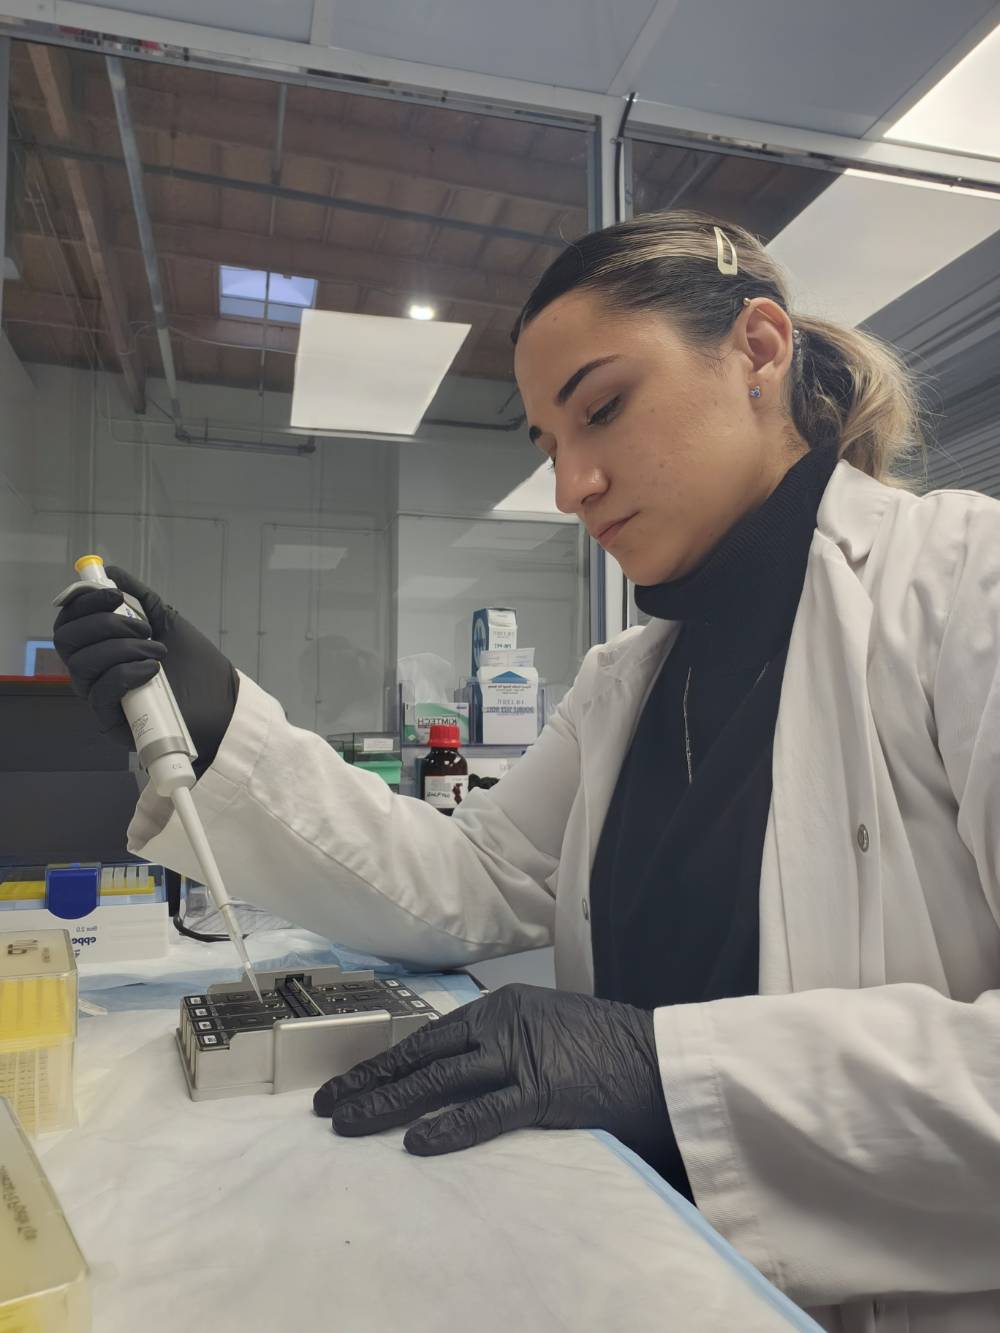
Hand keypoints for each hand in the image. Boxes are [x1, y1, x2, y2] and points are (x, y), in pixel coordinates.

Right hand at [53, 566, 237, 772]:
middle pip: (66, 639)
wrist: (222, 703)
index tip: (115, 594)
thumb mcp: (167, 622)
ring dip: (121, 649)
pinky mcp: (111, 722)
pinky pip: (100, 693)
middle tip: (144, 628)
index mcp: (99, 645)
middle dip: (104, 624)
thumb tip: (109, 571)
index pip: (70, 620)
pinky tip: (153, 670)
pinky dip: (126, 674)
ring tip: (157, 651)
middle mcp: (93, 670)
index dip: (83, 601)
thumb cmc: (194, 665)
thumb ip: (139, 598)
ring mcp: (99, 697)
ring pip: (82, 664)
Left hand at [314, 983, 688, 1188]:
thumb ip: (505, 1045)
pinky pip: (486, 1111)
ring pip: (439, 1080)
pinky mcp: (544, 1089)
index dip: (386, 1061)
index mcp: (503, 1007)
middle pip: (422, 1055)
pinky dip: (449, 1127)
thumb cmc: (607, 1048)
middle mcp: (503, 1024)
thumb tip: (460, 1075)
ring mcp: (521, 1054)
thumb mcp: (546, 1029)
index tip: (350, 1081)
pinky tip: (416, 1142)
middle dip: (371, 1080)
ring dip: (389, 1103)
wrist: (661, 1058)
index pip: (429, 1037)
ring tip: (348, 1123)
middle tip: (328, 1104)